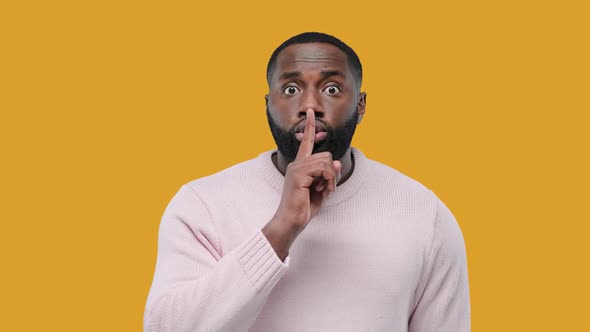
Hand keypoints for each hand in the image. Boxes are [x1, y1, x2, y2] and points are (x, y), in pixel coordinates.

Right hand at [273, 108, 341, 232]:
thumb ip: (328, 175)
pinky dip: (328, 181)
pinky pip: (323, 169)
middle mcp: (296, 164)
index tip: (311, 112)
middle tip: (328, 188)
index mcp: (300, 165)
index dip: (310, 127)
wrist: (291, 221)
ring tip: (325, 191)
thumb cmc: (304, 208)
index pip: (305, 142)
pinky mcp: (298, 175)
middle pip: (325, 155)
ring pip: (326, 161)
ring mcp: (296, 168)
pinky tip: (323, 191)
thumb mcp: (321, 189)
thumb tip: (336, 160)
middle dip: (332, 172)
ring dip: (331, 178)